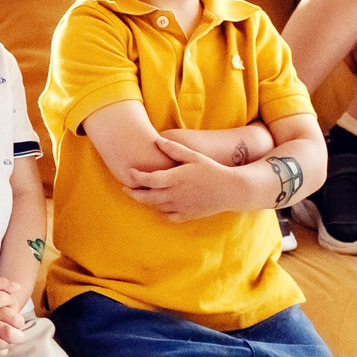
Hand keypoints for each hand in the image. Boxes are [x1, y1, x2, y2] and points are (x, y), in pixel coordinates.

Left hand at [122, 136, 255, 221]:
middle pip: (147, 197)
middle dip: (133, 193)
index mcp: (175, 179)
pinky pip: (168, 217)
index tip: (130, 172)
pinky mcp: (187, 215)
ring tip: (141, 194)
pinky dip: (161, 212)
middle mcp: (175, 194)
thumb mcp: (194, 156)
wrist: (230, 190)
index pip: (148, 180)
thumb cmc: (212, 170)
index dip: (136, 177)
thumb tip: (156, 140)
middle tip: (125, 188)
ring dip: (147, 202)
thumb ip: (174, 149)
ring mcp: (180, 206)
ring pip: (156, 207)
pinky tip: (159, 206)